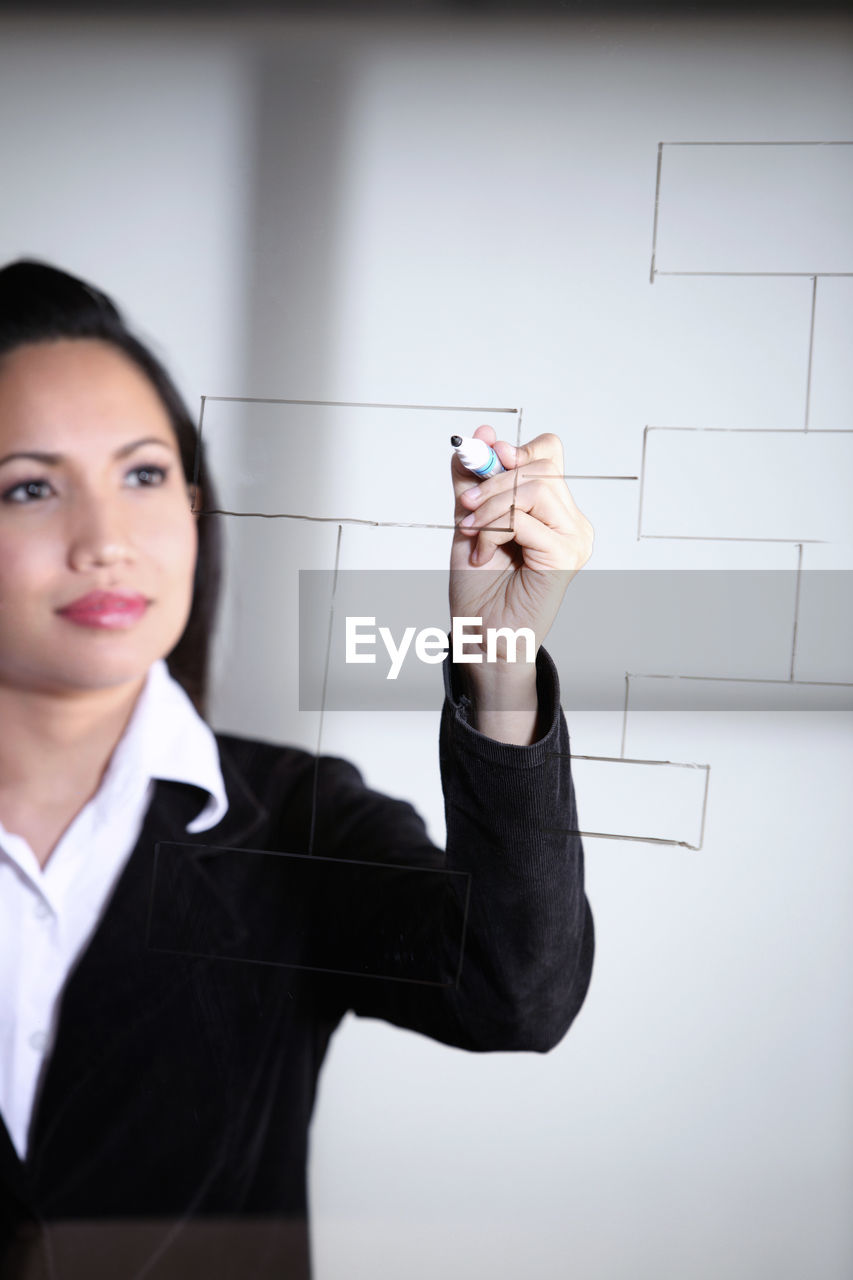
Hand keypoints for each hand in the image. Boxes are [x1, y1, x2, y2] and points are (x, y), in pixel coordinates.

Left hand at [449, 424, 592, 740]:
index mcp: (554, 510)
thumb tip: (480, 434)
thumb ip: (475, 481)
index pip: (549, 453)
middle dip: (492, 482)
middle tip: (464, 509)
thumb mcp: (469, 519)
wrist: (480, 635)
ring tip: (470, 533)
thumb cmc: (478, 587)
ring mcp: (575, 538)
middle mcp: (572, 521)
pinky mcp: (566, 556)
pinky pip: (525, 519)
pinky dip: (492, 530)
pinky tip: (480, 553)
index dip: (517, 450)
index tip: (486, 458)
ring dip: (490, 507)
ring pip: (534, 488)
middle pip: (540, 467)